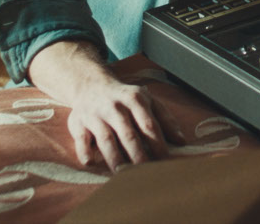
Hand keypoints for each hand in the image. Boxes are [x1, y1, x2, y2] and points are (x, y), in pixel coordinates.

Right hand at [27, 40, 170, 170]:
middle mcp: (115, 107)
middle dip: (137, 154)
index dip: (157, 144)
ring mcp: (95, 115)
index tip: (165, 161)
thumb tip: (182, 141)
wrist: (91, 85)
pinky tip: (90, 163)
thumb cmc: (125, 98)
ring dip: (114, 157)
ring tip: (122, 174)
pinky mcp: (78, 122)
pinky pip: (81, 139)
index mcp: (135, 100)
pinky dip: (85, 151)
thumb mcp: (147, 101)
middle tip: (145, 173)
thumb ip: (165, 120)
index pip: (149, 125)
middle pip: (128, 134)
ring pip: (106, 139)